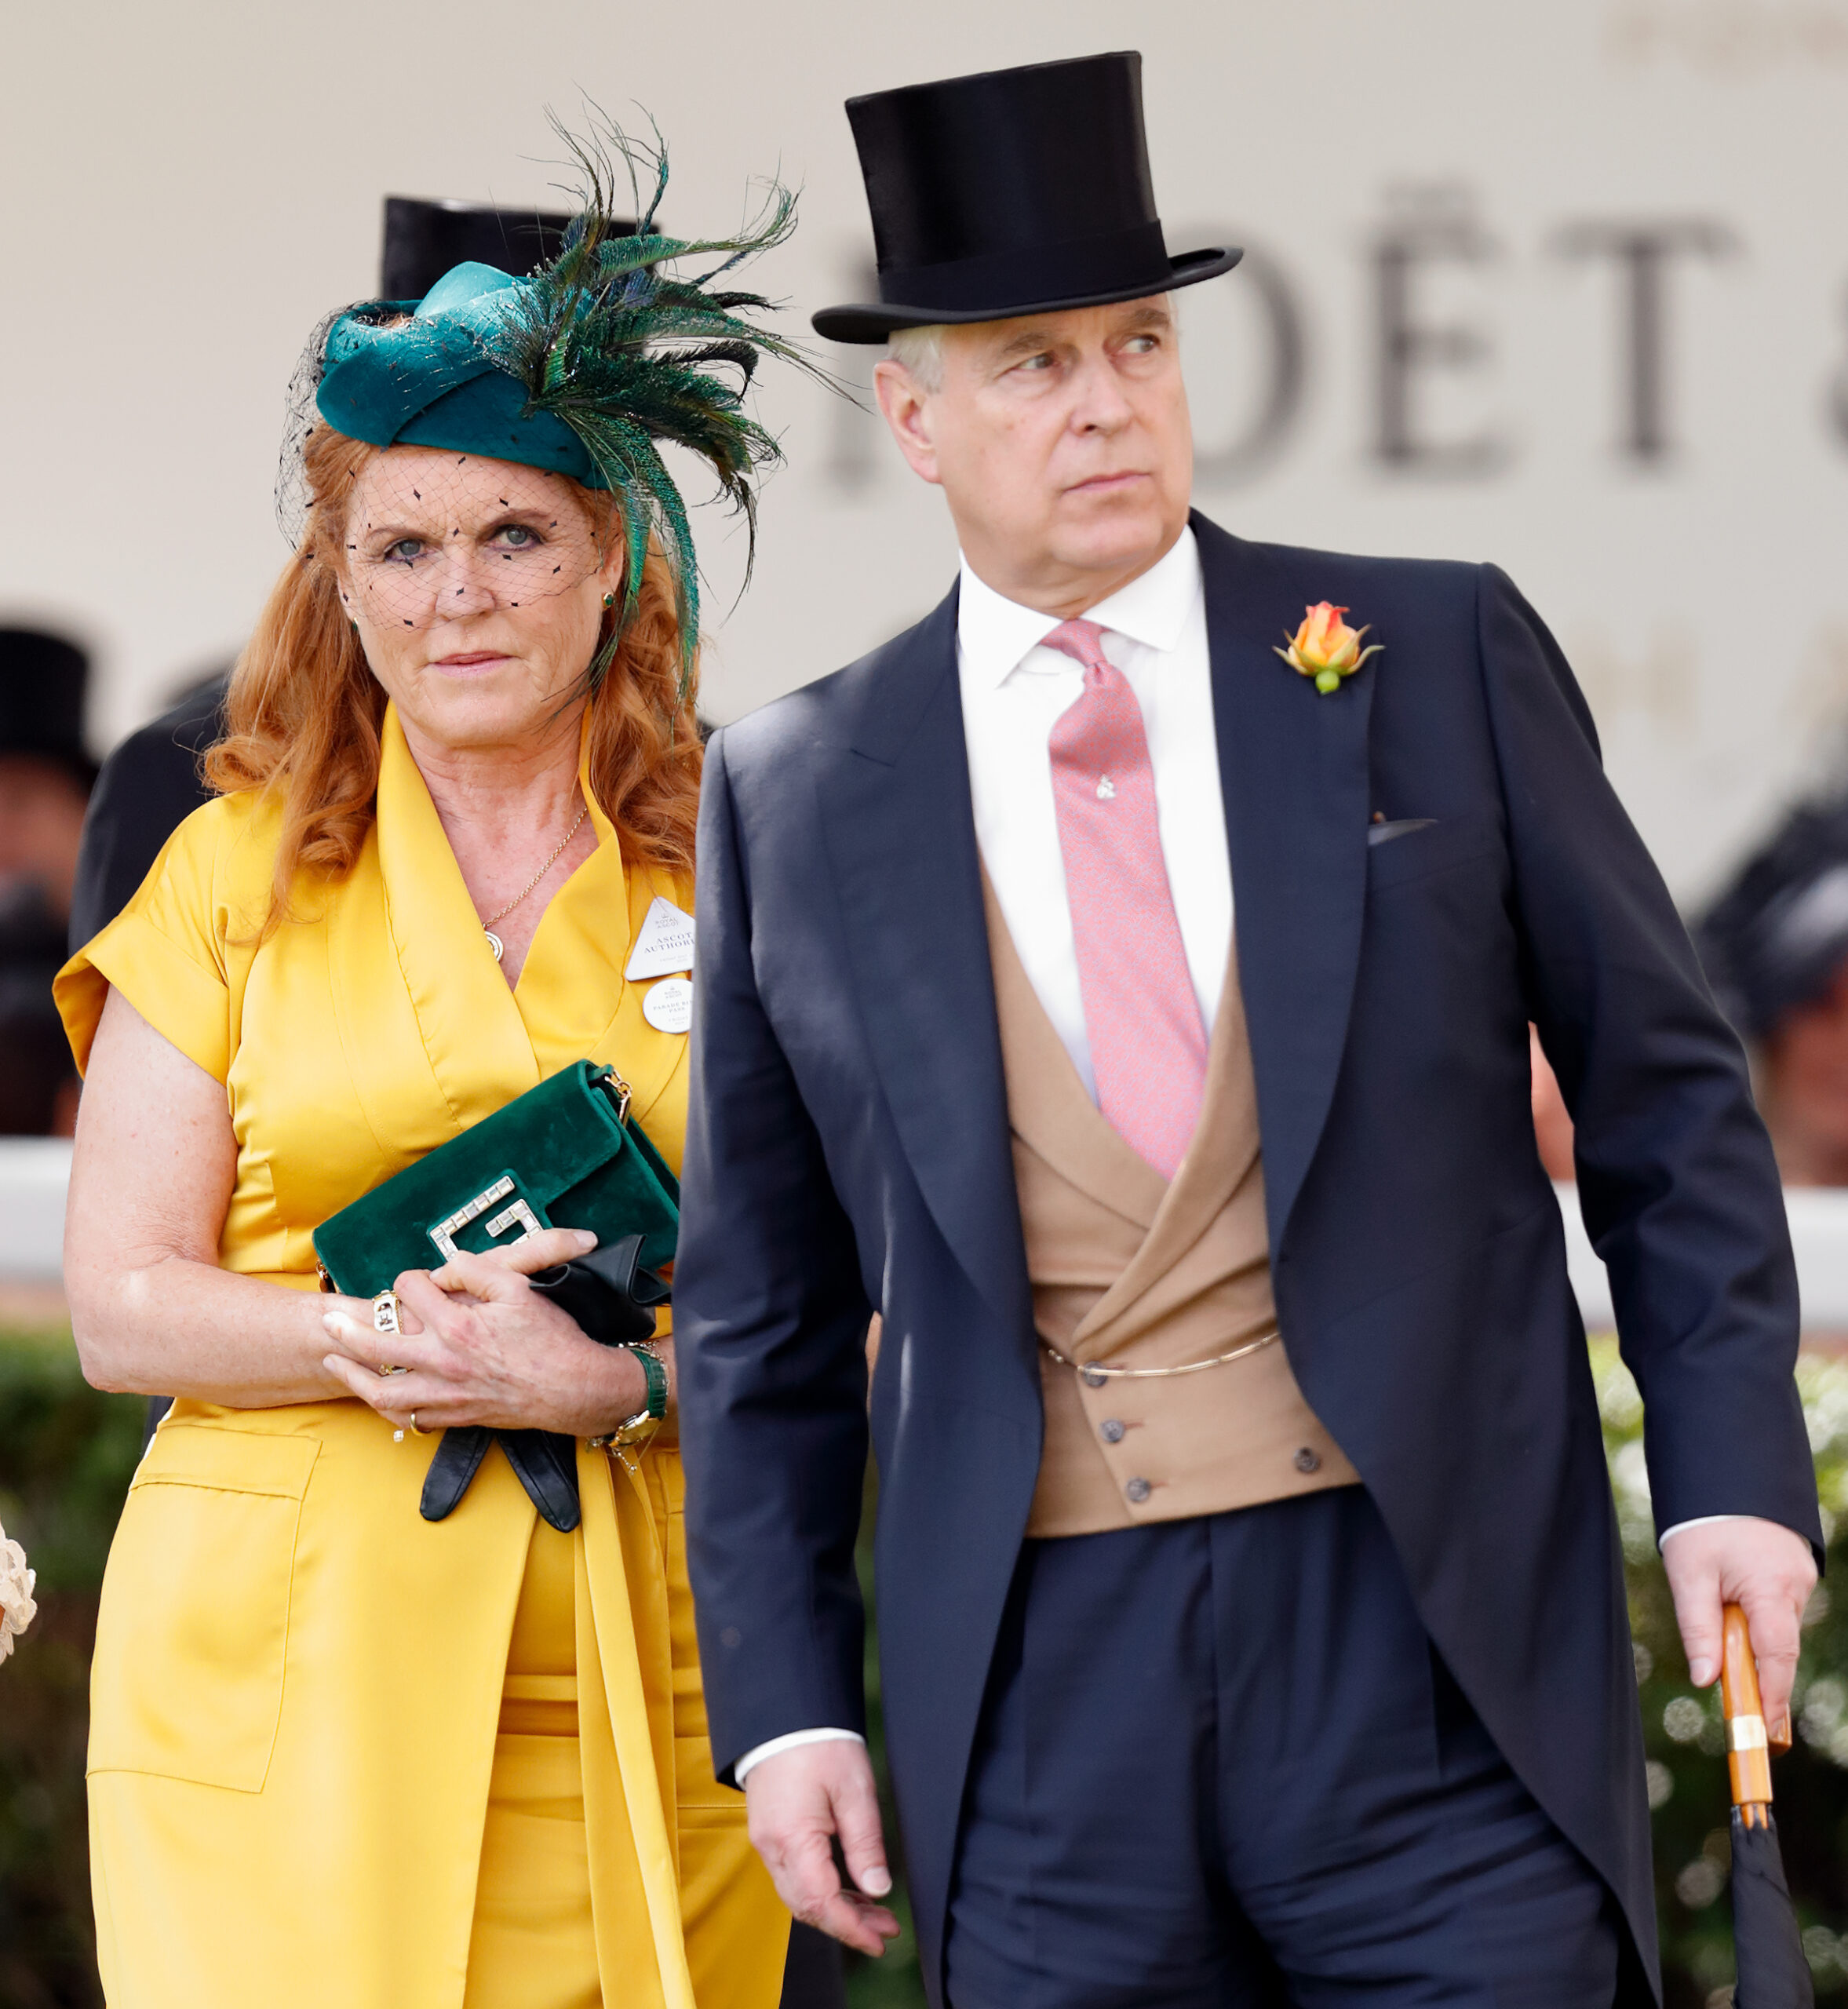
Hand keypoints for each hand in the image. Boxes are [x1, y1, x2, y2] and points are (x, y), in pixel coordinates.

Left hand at [319, 1228, 647, 1436]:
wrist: (575, 1388)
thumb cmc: (551, 1337)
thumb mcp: (518, 1287)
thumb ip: (476, 1270)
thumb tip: (444, 1269)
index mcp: (456, 1325)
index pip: (410, 1291)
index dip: (411, 1279)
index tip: (419, 1281)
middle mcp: (443, 1362)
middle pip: (376, 1346)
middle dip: (347, 1331)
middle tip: (327, 1321)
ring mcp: (446, 1394)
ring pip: (383, 1391)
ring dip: (353, 1377)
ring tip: (334, 1364)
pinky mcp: (456, 1416)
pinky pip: (410, 1418)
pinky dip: (389, 1409)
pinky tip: (380, 1397)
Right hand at [745, 1740, 899, 1957]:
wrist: (783, 1714)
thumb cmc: (820, 1744)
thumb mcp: (854, 1790)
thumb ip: (866, 1843)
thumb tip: (878, 1890)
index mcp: (793, 1839)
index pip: (822, 1902)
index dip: (852, 1929)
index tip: (879, 1941)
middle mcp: (772, 1848)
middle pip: (807, 1906)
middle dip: (847, 1924)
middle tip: (885, 1929)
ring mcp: (766, 1842)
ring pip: (798, 1895)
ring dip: (835, 1909)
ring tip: (874, 1912)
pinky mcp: (768, 1833)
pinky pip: (792, 1876)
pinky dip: (820, 1890)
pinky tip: (847, 1887)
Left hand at [1661, 1516, 1816, 1738]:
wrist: (1725, 1468)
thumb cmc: (1703, 1519)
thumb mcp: (1688, 1572)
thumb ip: (1698, 1627)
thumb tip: (1707, 1680)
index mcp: (1772, 1587)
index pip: (1778, 1655)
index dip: (1772, 1696)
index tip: (1766, 1732)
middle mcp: (1795, 1584)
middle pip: (1778, 1644)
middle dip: (1758, 1670)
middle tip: (1742, 1705)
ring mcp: (1798, 1575)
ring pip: (1776, 1624)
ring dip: (1752, 1635)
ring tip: (1720, 1615)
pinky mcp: (1792, 1567)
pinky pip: (1776, 1604)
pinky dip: (1757, 1614)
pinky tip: (1733, 1598)